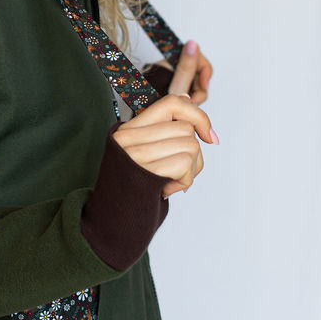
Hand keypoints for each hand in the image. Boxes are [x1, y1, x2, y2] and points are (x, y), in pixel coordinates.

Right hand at [114, 48, 217, 196]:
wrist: (111, 221)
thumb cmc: (133, 188)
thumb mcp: (144, 152)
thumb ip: (163, 128)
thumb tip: (189, 98)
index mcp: (128, 129)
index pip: (172, 102)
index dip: (197, 115)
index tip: (208, 136)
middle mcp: (128, 137)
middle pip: (186, 129)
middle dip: (194, 154)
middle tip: (179, 173)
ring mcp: (135, 153)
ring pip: (190, 145)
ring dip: (190, 170)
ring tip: (171, 181)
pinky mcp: (146, 171)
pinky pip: (185, 164)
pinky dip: (185, 181)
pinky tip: (167, 190)